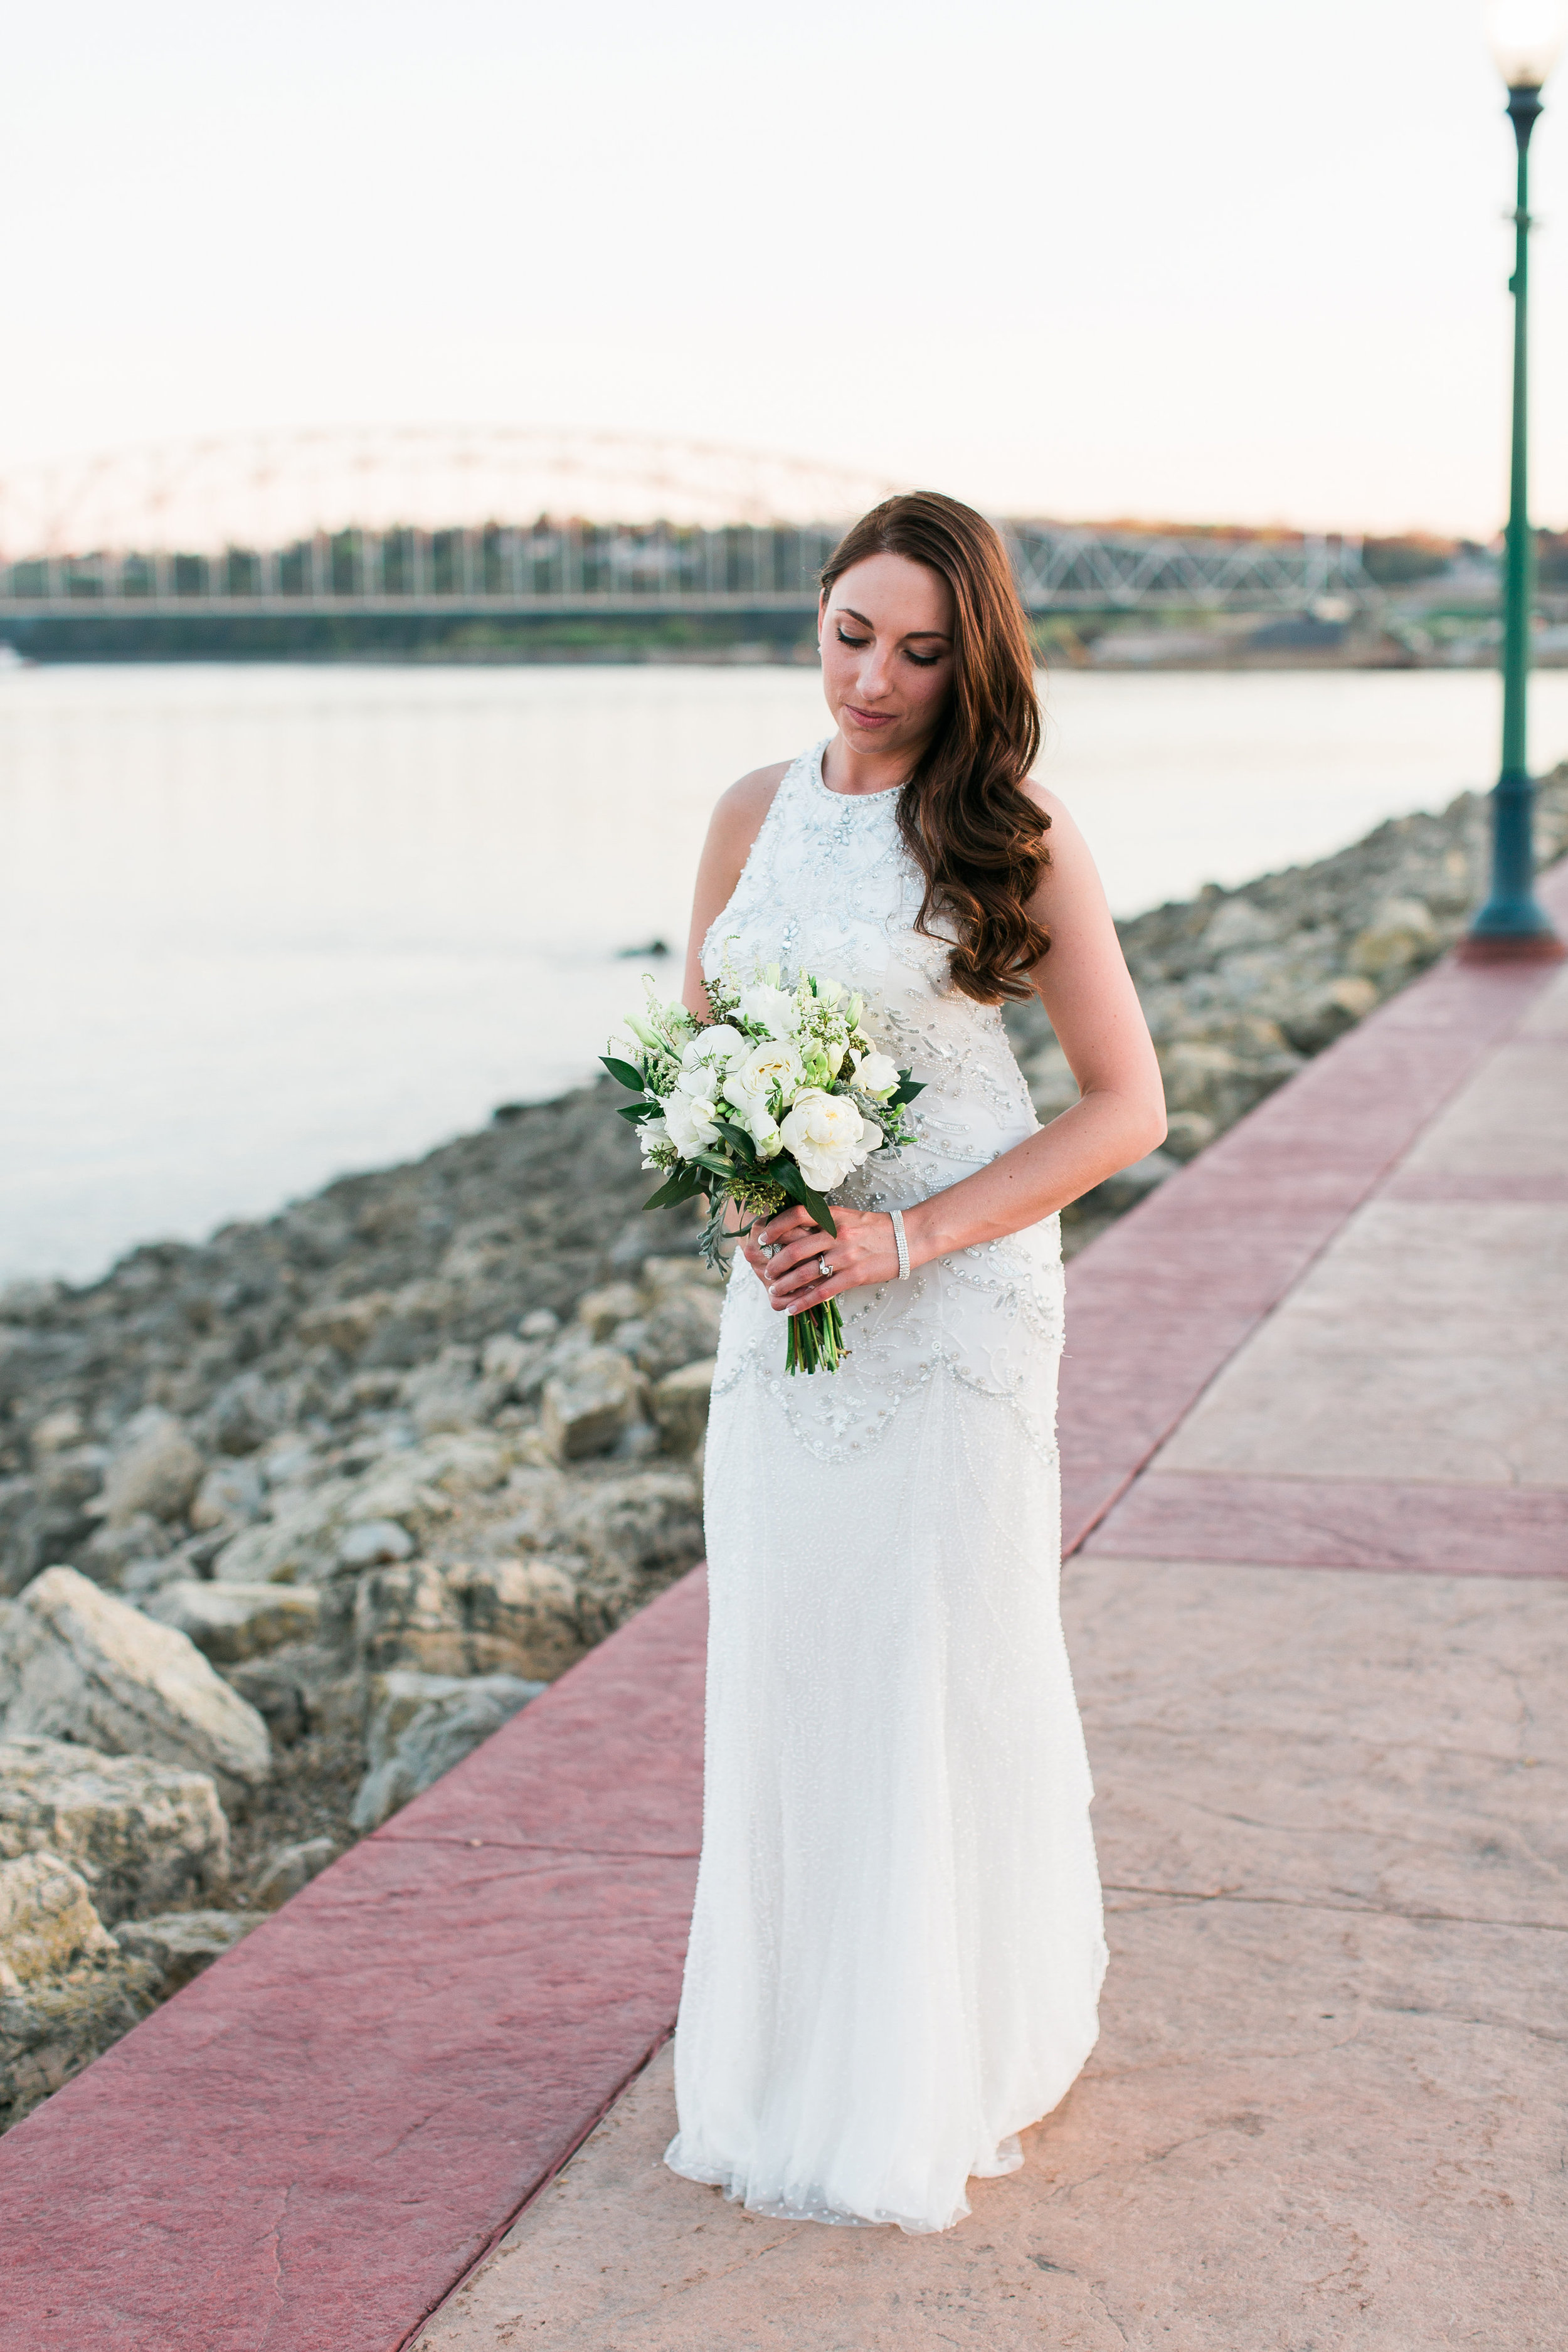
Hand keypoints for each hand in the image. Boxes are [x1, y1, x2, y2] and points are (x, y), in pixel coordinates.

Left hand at [742, 1203, 900, 1314]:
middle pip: (795, 1249)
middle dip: (775, 1264)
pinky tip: (792, 1309)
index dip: (776, 1227)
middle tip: (766, 1273)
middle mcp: (837, 1234)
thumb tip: (793, 1231)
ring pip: (806, 1273)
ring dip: (785, 1285)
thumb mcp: (847, 1217)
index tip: (763, 1238)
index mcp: (833, 1217)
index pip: (797, 1215)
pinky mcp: (855, 1276)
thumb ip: (823, 1222)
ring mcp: (846, 1256)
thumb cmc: (875, 1228)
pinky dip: (804, 1302)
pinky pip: (823, 1292)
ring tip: (774, 1292)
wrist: (907, 1238)